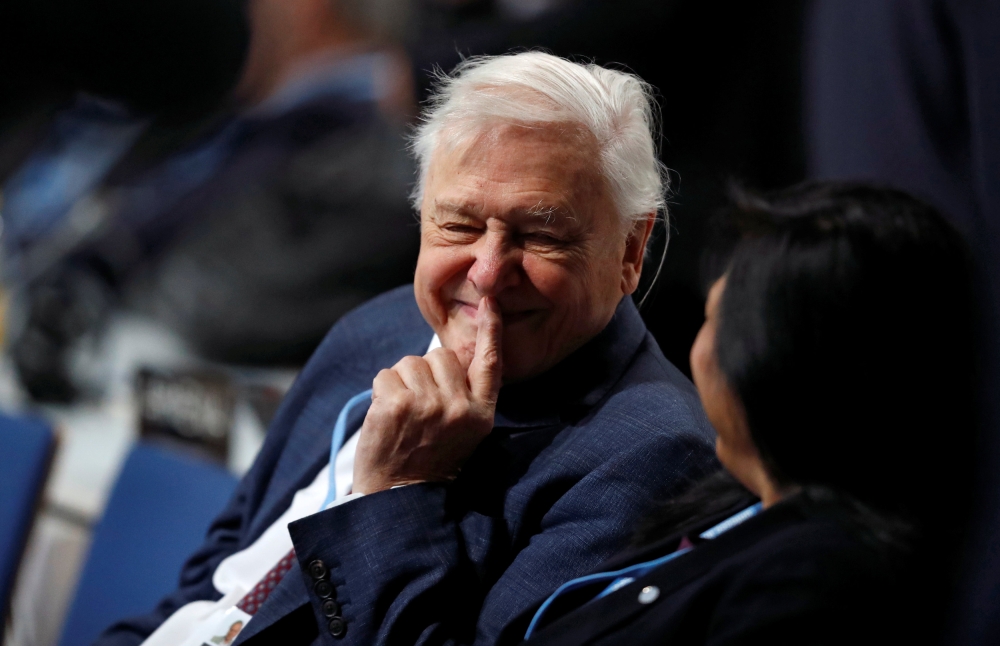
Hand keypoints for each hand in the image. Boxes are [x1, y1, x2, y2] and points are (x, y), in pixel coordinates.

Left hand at [353, 297, 502, 493]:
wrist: (400, 498)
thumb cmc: (431, 460)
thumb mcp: (465, 431)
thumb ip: (465, 393)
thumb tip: (448, 355)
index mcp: (481, 413)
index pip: (490, 363)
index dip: (491, 330)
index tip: (489, 302)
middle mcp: (459, 407)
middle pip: (439, 356)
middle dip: (425, 373)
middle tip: (419, 409)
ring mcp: (427, 405)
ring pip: (410, 363)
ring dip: (401, 383)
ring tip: (403, 416)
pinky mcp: (395, 406)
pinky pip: (386, 374)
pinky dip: (381, 392)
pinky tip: (387, 418)